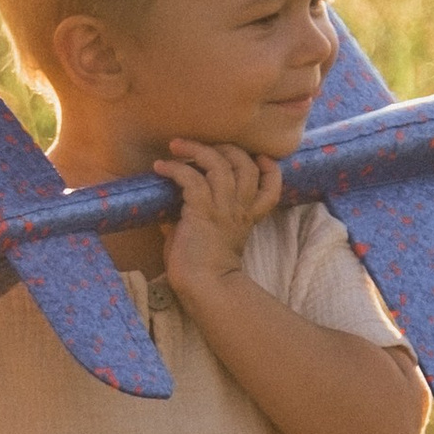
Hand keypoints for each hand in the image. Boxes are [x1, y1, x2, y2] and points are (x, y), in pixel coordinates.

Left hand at [159, 141, 281, 309]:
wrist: (204, 288)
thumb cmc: (200, 270)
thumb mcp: (204, 236)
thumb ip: (194, 216)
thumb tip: (168, 205)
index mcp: (245, 217)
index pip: (272, 188)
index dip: (269, 169)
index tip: (259, 158)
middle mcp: (239, 208)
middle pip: (245, 165)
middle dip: (227, 148)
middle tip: (203, 146)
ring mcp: (222, 208)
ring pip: (220, 164)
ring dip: (196, 149)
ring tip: (176, 146)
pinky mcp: (202, 210)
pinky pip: (192, 179)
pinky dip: (175, 168)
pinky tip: (161, 167)